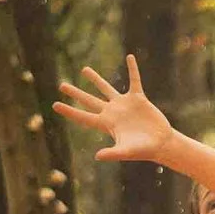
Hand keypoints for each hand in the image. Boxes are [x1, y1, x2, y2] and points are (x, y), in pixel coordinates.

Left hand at [54, 55, 175, 167]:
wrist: (160, 143)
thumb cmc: (143, 150)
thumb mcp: (126, 151)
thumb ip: (112, 153)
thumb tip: (97, 156)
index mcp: (106, 124)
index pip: (83, 116)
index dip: (69, 111)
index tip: (54, 105)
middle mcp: (112, 112)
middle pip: (89, 100)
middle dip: (75, 93)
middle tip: (62, 85)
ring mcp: (124, 104)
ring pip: (106, 88)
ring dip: (95, 79)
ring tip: (84, 69)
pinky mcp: (138, 99)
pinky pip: (135, 80)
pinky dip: (133, 69)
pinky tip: (130, 57)